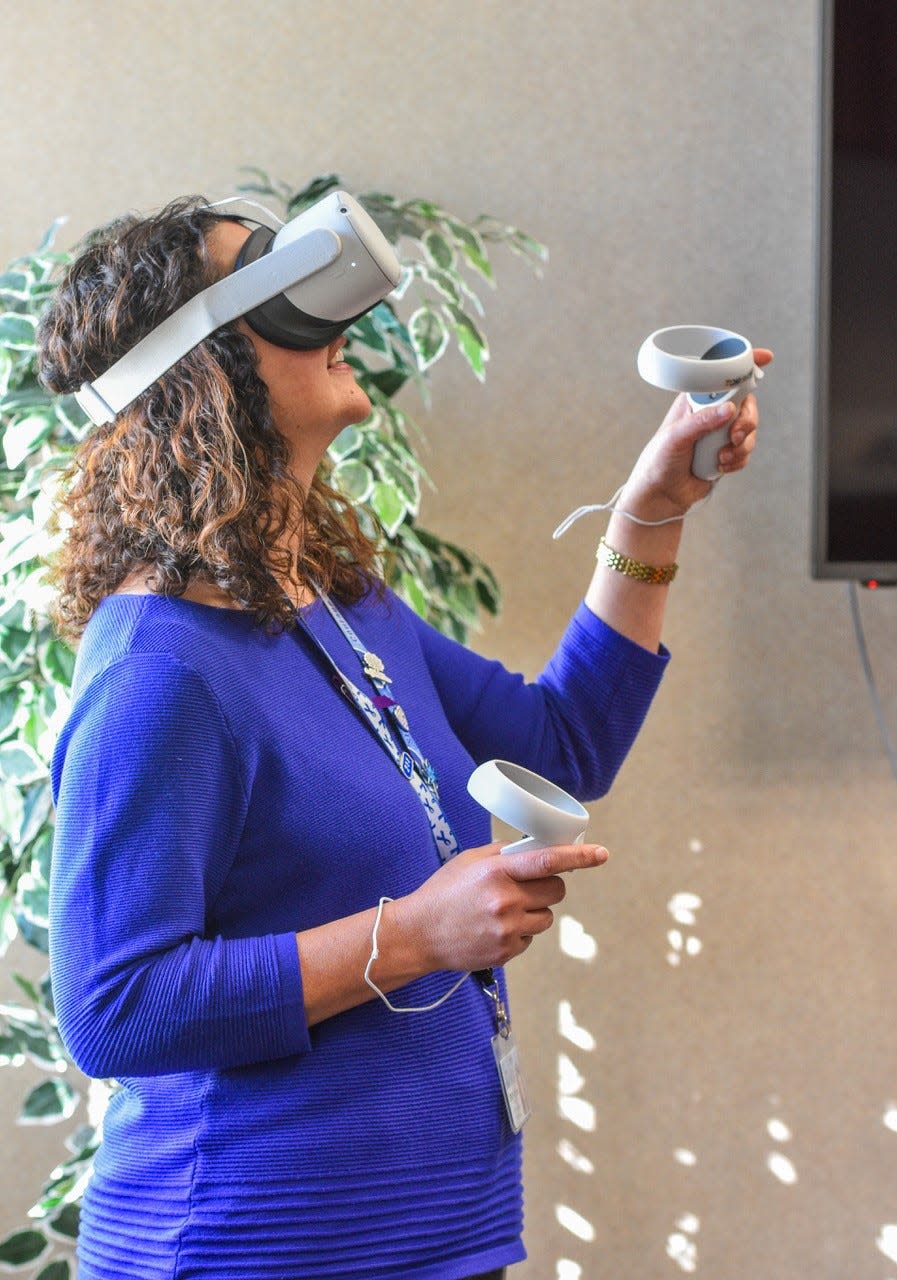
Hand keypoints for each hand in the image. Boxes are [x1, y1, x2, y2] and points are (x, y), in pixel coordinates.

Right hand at [396, 839, 608, 973]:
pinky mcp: (506, 953)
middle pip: (555, 891)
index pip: (547, 861)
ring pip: (547, 917)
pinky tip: (495, 928)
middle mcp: (505, 901)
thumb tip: (537, 849)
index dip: (579, 857)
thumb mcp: (470, 861)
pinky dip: (520, 932)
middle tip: (528, 886)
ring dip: (535, 911)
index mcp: (496, 872)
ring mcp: (506, 930)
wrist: (418, 934)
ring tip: (505, 910)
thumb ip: (504, 854)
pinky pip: (531, 938)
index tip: (602, 854)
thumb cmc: (444, 892)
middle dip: (549, 886)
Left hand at [618, 347, 772, 521]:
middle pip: (746, 404)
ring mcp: (720, 434)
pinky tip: (721, 467)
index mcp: (695, 401)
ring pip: (749, 430)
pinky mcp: (726, 453)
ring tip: (722, 458)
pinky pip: (746, 451)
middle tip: (735, 436)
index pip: (722, 376)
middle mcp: (710, 414)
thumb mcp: (675, 438)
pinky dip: (738, 460)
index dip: (745, 366)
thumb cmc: (659, 461)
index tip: (765, 358)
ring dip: (741, 446)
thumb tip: (729, 409)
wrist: (662, 495)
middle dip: (747, 421)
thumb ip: (701, 422)